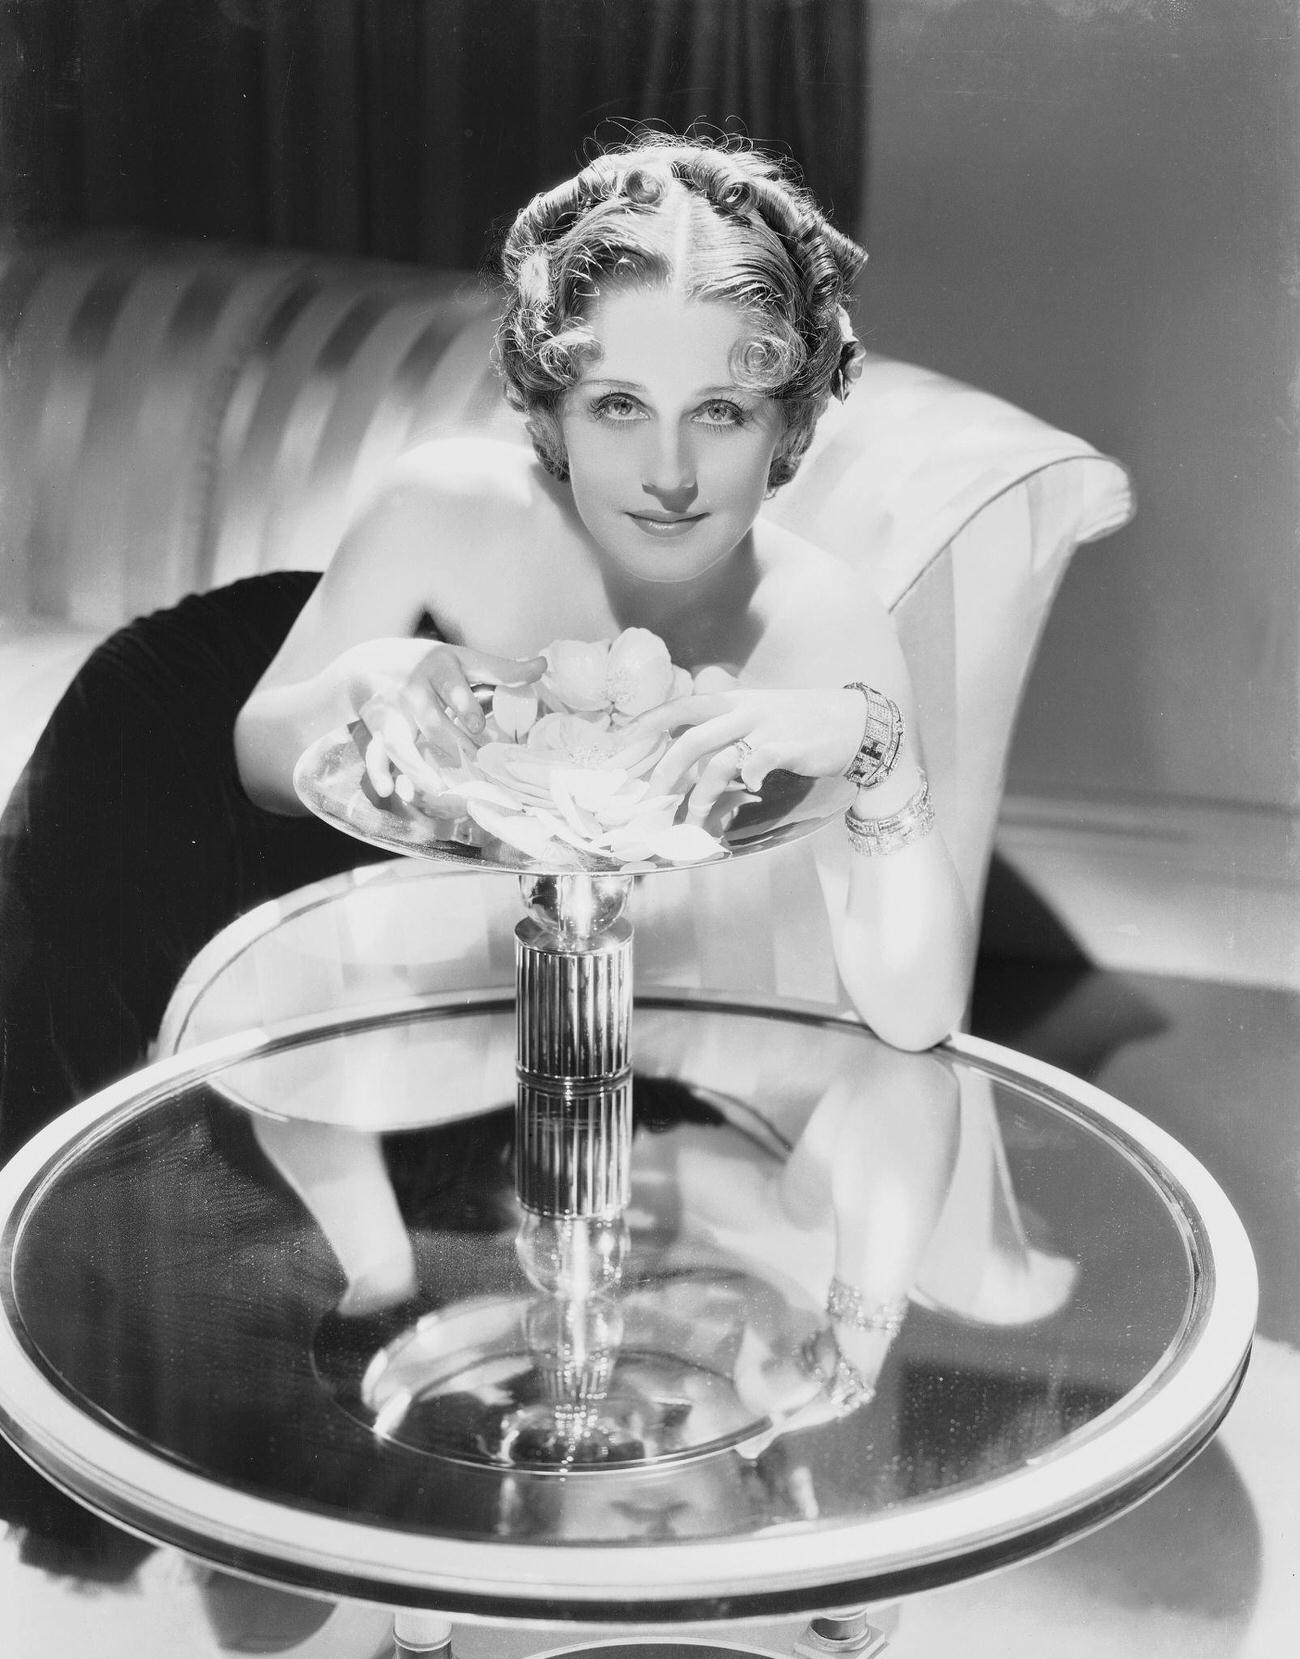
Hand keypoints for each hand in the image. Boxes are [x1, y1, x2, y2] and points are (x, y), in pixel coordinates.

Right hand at [342, 639, 545, 800]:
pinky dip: (380, 771)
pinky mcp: (378, 728)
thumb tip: (543, 665)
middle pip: (433, 722)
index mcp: (441, 667)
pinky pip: (376, 752)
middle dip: (452, 746)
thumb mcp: (464, 659)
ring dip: (419, 767)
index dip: (464, 705)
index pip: (454, 686)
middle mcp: (415, 688)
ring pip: (403, 742)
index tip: (477, 726)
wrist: (371, 662)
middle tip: (474, 769)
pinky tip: (390, 790)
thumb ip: (501, 669)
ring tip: (441, 788)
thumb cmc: (431, 664)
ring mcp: (394, 710)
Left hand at [631, 685, 865, 821]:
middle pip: (690, 740)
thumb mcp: (757, 714)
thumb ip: (724, 730)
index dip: (647, 724)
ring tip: (695, 818)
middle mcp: (743, 711)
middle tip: (649, 801)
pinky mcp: (787, 744)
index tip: (620, 743)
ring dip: (701, 794)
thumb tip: (687, 757)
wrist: (853, 720)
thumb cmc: (800, 723)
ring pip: (719, 760)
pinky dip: (748, 777)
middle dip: (664, 774)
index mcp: (731, 701)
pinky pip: (758, 761)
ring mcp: (765, 727)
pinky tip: (749, 789)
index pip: (680, 707)